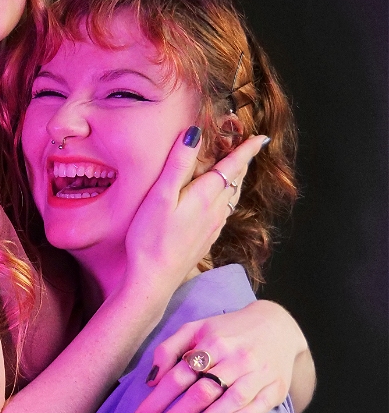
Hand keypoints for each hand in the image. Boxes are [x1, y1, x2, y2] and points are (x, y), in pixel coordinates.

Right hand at [124, 131, 267, 290]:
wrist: (154, 279)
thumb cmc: (151, 237)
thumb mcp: (160, 195)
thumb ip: (178, 164)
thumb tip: (194, 133)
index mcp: (205, 196)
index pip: (232, 166)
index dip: (247, 150)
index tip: (261, 138)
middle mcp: (215, 211)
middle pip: (235, 182)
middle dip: (243, 163)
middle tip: (249, 148)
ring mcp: (212, 228)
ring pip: (232, 198)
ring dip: (237, 181)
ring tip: (238, 171)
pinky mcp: (206, 241)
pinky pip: (224, 213)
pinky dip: (227, 199)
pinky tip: (220, 204)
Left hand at [130, 300, 311, 412]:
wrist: (277, 326)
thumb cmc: (227, 331)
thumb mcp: (196, 329)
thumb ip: (169, 349)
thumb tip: (151, 380)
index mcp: (212, 342)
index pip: (178, 375)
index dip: (157, 399)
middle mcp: (235, 357)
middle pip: (201, 390)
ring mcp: (258, 372)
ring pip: (231, 398)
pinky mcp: (276, 387)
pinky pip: (261, 404)